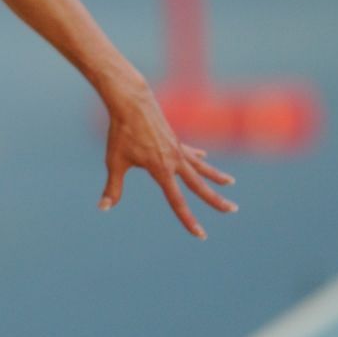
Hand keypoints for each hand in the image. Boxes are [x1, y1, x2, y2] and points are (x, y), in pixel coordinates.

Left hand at [99, 79, 236, 239]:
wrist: (131, 101)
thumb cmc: (121, 132)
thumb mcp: (115, 161)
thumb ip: (113, 187)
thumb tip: (103, 207)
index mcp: (162, 170)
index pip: (178, 202)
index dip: (189, 220)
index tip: (201, 234)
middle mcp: (175, 160)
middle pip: (199, 185)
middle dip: (216, 200)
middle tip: (234, 210)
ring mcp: (177, 148)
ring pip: (201, 166)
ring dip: (216, 176)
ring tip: (231, 183)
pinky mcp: (174, 138)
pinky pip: (189, 151)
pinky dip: (198, 156)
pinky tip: (205, 155)